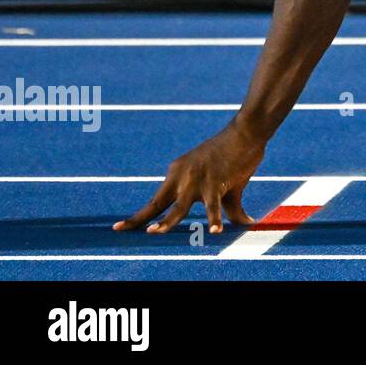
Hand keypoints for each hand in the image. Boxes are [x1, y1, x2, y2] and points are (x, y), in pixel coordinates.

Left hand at [113, 121, 265, 234]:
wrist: (246, 132)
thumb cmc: (236, 155)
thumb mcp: (228, 183)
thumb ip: (230, 206)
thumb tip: (245, 224)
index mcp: (178, 174)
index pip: (157, 200)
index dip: (139, 216)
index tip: (119, 227)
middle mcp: (182, 177)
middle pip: (157, 203)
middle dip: (139, 219)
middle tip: (119, 229)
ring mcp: (198, 180)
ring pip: (178, 207)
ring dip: (166, 221)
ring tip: (154, 232)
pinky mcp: (216, 181)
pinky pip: (213, 205)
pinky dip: (215, 219)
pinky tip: (216, 232)